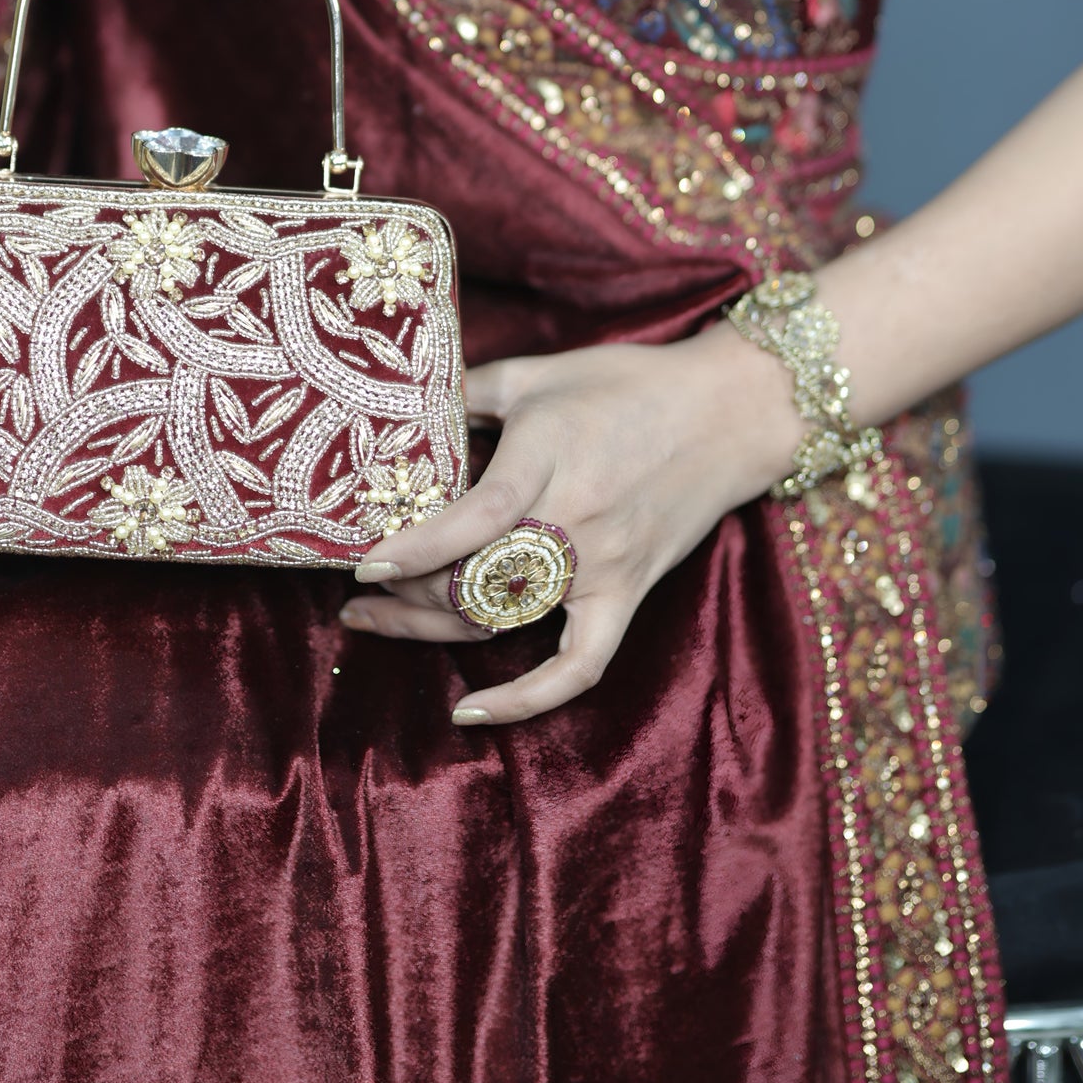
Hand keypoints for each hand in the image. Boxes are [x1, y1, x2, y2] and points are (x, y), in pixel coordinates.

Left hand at [339, 324, 800, 725]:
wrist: (728, 412)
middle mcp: (577, 518)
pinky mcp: (629, 595)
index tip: (366, 565)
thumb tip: (405, 405)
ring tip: (373, 623)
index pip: (479, 516)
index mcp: (551, 454)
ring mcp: (605, 565)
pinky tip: (472, 711)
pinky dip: (528, 698)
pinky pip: (580, 665)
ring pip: (505, 617)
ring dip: (431, 630)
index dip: (419, 547)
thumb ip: (471, 388)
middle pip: (478, 576)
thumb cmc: (629, 382)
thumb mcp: (541, 371)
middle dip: (405, 593)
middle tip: (354, 590)